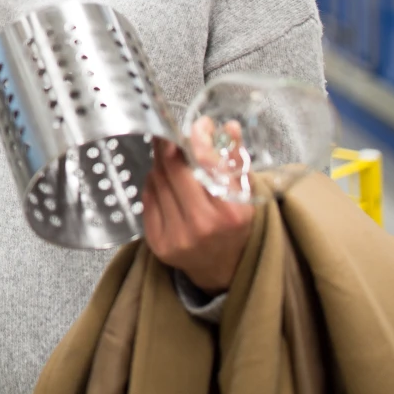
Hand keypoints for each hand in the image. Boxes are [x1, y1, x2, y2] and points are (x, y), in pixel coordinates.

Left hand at [141, 124, 254, 294]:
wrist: (222, 268)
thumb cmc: (235, 225)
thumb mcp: (246, 195)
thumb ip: (236, 160)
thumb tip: (228, 127)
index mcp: (229, 214)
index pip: (204, 166)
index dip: (197, 140)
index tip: (197, 126)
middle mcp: (201, 226)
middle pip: (173, 170)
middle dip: (170, 146)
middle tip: (171, 134)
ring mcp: (175, 235)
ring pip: (157, 181)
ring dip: (161, 163)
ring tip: (171, 159)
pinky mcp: (156, 241)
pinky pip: (147, 198)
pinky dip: (154, 183)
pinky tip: (164, 182)